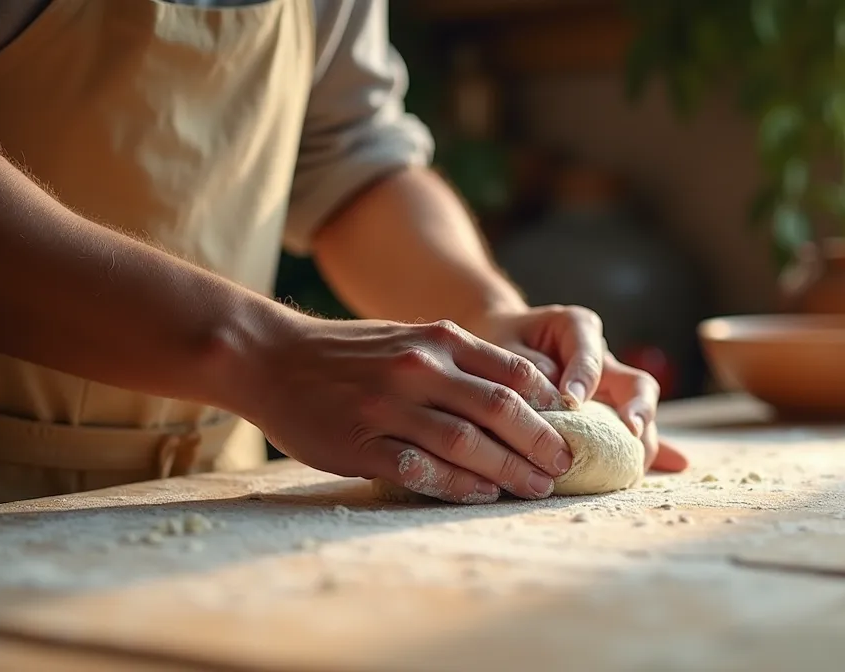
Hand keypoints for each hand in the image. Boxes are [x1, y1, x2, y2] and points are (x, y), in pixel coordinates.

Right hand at [242, 316, 572, 503]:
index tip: (573, 428)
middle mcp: (420, 368)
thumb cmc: (350, 353)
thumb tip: (526, 392)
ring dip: (509, 471)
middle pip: (501, 410)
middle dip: (542, 442)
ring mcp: (389, 407)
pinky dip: (456, 484)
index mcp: (439, 340)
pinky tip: (482, 495)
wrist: (271, 357)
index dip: (551, 405)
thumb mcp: (411, 337)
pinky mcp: (361, 442)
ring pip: (467, 443)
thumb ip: (462, 360)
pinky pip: (420, 468)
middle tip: (567, 467)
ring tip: (537, 488)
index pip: (513, 373)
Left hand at [475, 305, 689, 472]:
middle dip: (638, 408)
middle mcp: (605, 358)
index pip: (589, 353)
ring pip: (640, 412)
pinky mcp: (611, 414)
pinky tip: (675, 465)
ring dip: (644, 439)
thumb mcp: (503, 346)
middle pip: (635, 382)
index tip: (572, 400)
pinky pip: (633, 433)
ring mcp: (613, 389)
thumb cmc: (503, 342)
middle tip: (632, 430)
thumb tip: (548, 395)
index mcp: (578, 328)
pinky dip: (649, 449)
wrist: (504, 343)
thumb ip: (522, 366)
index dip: (584, 376)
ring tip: (639, 465)